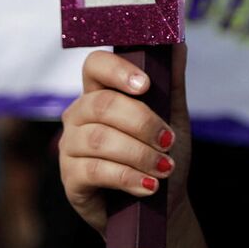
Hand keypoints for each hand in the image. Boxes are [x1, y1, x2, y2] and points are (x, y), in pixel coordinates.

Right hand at [59, 45, 189, 235]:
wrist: (160, 206)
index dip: (118, 71)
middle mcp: (78, 115)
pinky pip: (95, 170)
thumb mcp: (172, 117)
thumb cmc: (162, 156)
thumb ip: (170, 81)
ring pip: (99, 139)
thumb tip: (178, 41)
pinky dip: (128, 177)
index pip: (95, 65)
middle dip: (142, 123)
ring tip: (164, 168)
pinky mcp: (70, 178)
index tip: (145, 86)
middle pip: (102, 105)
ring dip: (139, 154)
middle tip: (169, 141)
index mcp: (99, 93)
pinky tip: (148, 186)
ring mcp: (69, 146)